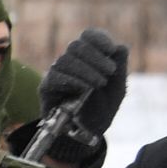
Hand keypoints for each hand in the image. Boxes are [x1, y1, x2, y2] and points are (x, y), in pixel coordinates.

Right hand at [40, 28, 128, 147]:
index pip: (88, 36)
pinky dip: (73, 80)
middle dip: (95, 57)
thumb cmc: (102, 108)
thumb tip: (119, 47)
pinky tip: (85, 88)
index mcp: (88, 57)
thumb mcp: (118, 87)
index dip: (98, 38)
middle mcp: (70, 62)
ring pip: (65, 60)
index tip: (111, 50)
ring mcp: (57, 74)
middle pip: (76, 45)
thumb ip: (120, 66)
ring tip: (100, 84)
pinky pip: (55, 76)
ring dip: (86, 70)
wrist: (88, 132)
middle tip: (110, 73)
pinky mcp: (46, 87)